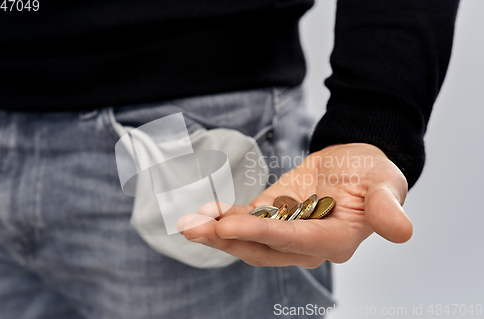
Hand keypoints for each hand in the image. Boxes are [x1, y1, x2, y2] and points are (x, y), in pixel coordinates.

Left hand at [180, 143, 411, 267]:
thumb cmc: (373, 173)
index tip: (228, 224)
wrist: (356, 164)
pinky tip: (204, 212)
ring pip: (249, 240)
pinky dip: (225, 218)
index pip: (293, 241)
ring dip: (218, 232)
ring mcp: (287, 233)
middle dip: (226, 238)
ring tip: (188, 224)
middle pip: (263, 247)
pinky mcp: (275, 217)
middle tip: (192, 228)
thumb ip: (387, 208)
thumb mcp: (387, 183)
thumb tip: (401, 231)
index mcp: (335, 240)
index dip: (261, 233)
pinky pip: (247, 222)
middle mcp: (307, 245)